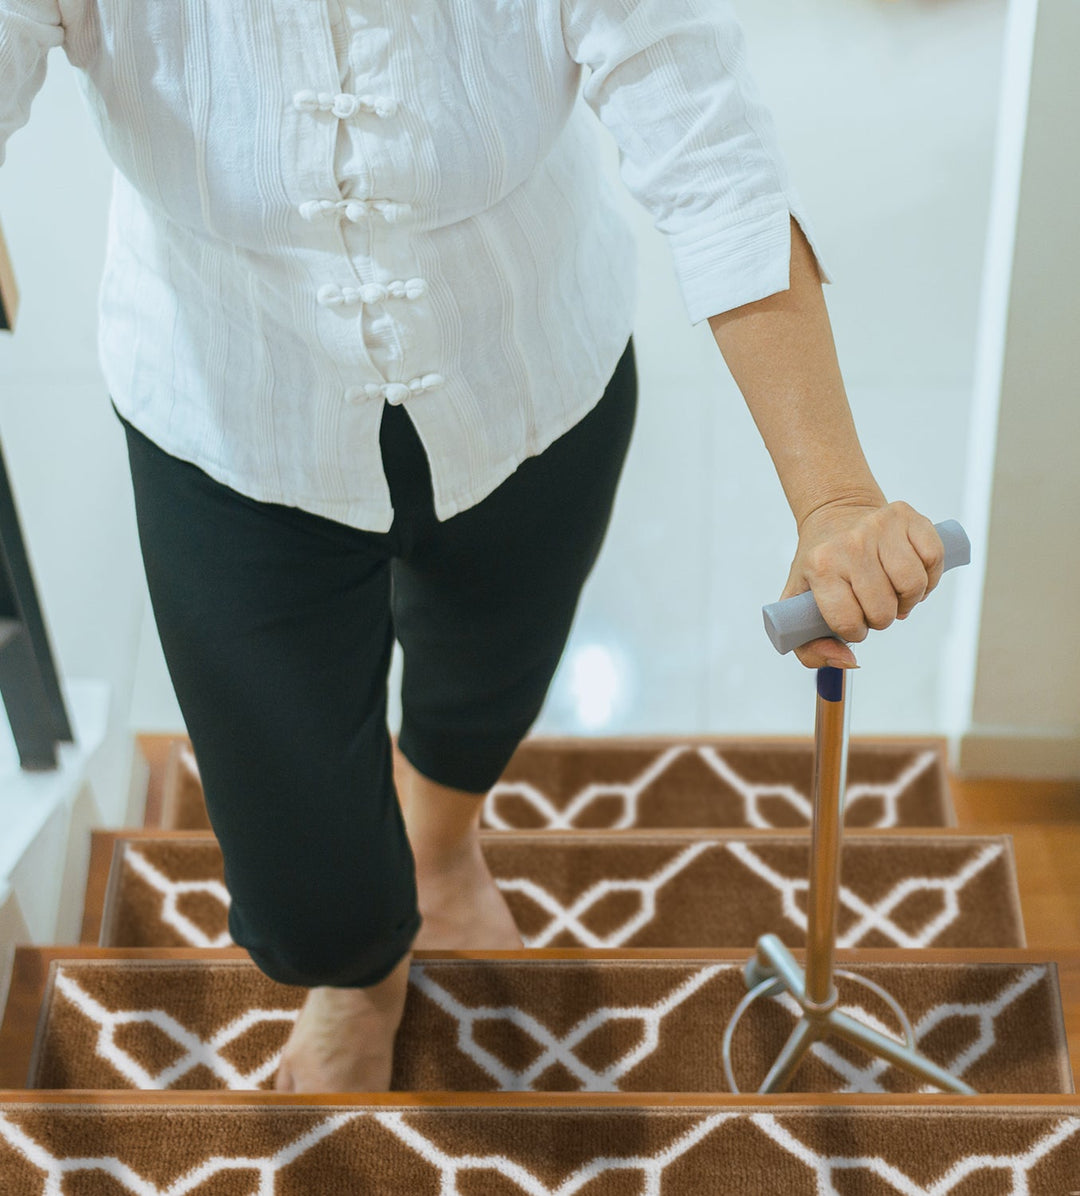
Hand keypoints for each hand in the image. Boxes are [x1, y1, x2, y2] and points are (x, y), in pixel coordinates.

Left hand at [780, 500, 944, 668]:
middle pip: (883, 609)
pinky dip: (929, 575)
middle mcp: (850, 544)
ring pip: (913, 585)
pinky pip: (933, 558)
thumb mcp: (799, 606)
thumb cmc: (820, 565)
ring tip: (893, 592)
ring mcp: (879, 526)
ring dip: (908, 599)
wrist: (834, 514)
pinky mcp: (906, 516)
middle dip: (881, 617)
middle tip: (873, 605)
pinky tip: (911, 574)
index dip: (854, 631)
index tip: (851, 620)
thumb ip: (810, 649)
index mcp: (820, 566)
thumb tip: (849, 660)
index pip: (847, 621)